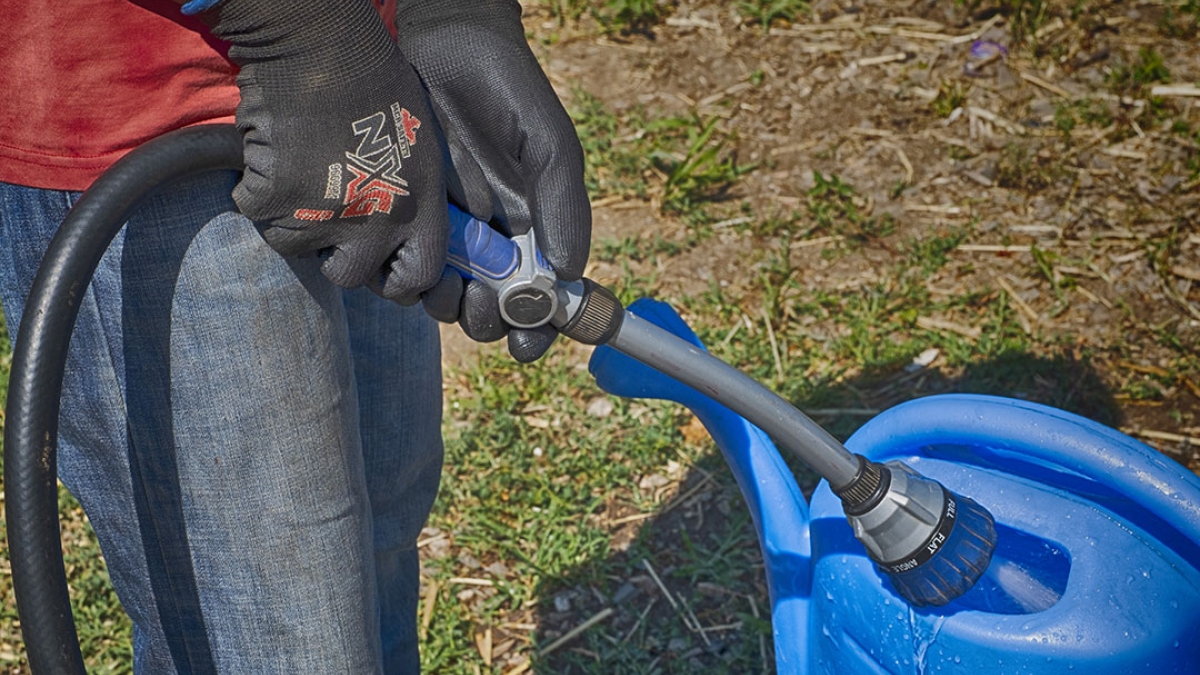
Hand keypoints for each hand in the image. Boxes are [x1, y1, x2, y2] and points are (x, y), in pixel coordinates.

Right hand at [190, 0, 449, 303]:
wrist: (321, 45)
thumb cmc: (379, 84)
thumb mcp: (430, 142)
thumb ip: (438, 191)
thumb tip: (458, 223)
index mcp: (420, 209)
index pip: (417, 279)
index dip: (398, 280)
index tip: (383, 268)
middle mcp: (376, 223)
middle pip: (349, 275)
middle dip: (335, 252)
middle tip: (331, 211)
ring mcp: (324, 216)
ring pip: (298, 246)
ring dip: (294, 217)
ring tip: (305, 168)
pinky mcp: (275, 200)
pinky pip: (258, 213)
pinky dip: (259, 190)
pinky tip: (278, 152)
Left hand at [395, 0, 591, 361]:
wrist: (444, 43)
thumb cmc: (509, 92)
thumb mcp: (549, 145)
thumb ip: (563, 206)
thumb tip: (569, 273)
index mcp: (535, 231)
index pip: (540, 300)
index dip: (537, 330)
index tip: (527, 341)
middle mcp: (490, 241)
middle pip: (490, 311)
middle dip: (487, 320)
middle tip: (479, 299)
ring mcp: (444, 233)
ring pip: (443, 298)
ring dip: (444, 304)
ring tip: (444, 278)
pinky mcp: (400, 218)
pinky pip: (398, 266)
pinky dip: (401, 276)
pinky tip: (405, 257)